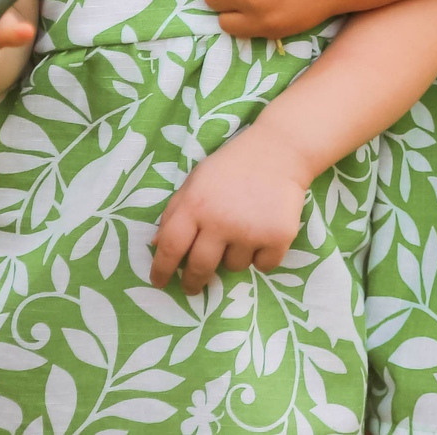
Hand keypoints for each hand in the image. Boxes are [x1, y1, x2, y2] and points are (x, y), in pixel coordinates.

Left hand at [147, 128, 313, 294]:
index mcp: (195, 205)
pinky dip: (262, 256)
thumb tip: (157, 244)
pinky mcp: (277, 237)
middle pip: (200, 267)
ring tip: (243, 230)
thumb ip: (175, 211)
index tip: (159, 283)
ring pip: (234, 267)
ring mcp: (250, 231)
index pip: (170, 246)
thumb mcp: (196, 180)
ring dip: (233, 257)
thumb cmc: (232, 166)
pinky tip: (263, 233)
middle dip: (193, 282)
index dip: (161, 269)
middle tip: (193, 287)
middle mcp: (220, 221)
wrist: (280, 150)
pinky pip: (263, 265)